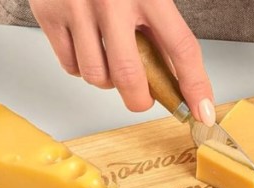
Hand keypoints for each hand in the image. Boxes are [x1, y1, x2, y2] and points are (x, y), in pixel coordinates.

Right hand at [30, 0, 215, 124]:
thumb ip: (161, 25)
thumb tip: (174, 76)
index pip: (181, 48)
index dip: (195, 85)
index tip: (203, 111)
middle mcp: (112, 2)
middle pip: (129, 76)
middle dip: (140, 99)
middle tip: (143, 98)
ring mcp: (77, 9)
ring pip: (96, 76)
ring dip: (107, 81)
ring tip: (111, 60)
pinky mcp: (50, 14)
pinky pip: (69, 65)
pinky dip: (81, 67)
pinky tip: (89, 47)